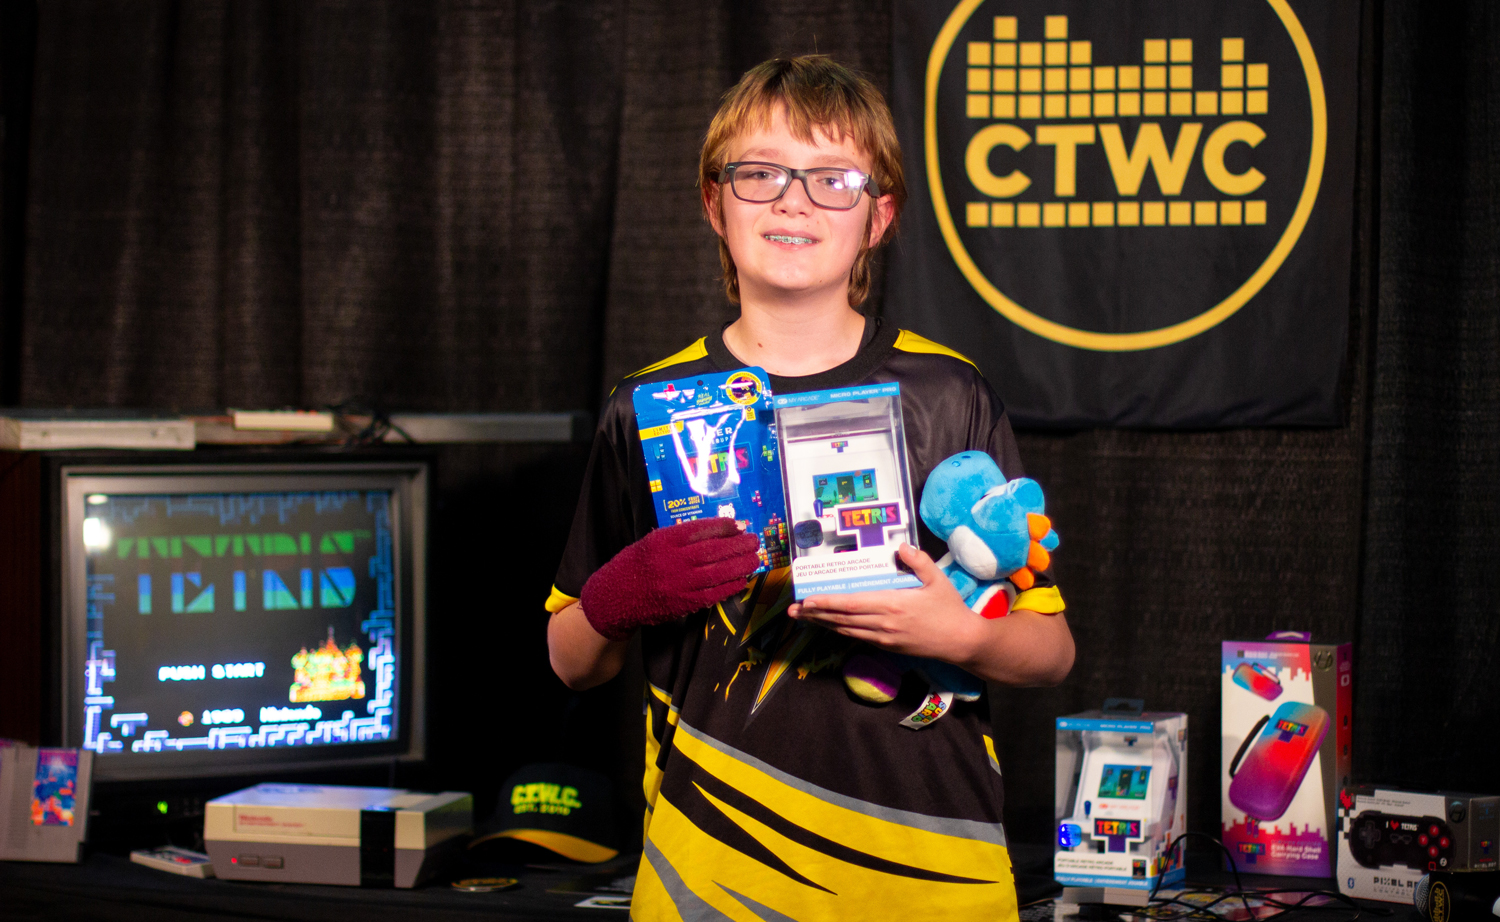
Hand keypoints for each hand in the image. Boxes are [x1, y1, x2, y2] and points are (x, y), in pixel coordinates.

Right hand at [580, 517, 760, 639]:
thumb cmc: (633, 566)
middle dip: (737, 545)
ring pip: (718, 573)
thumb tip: (715, 532)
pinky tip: (741, 579)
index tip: (738, 525)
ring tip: (754, 559)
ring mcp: (679, 584)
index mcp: (662, 541)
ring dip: (740, 565)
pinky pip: (714, 594)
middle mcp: (672, 562)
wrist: (614, 599)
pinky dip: (730, 586)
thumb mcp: (650, 542)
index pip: (699, 530)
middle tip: (754, 541)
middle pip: (713, 551)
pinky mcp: (684, 603)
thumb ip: (678, 537)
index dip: (722, 527)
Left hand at [788, 544, 985, 664]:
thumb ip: (919, 561)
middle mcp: (883, 624)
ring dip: (823, 624)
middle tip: (792, 611)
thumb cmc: (950, 610)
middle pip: (842, 619)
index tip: (807, 600)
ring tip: (803, 618)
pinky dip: (841, 630)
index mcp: (892, 605)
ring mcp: (884, 638)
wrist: (961, 642)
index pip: (851, 604)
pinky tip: (830, 625)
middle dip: (815, 614)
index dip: (827, 603)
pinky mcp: (888, 647)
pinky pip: (858, 637)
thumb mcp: (938, 580)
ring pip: (846, 630)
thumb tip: (901, 546)